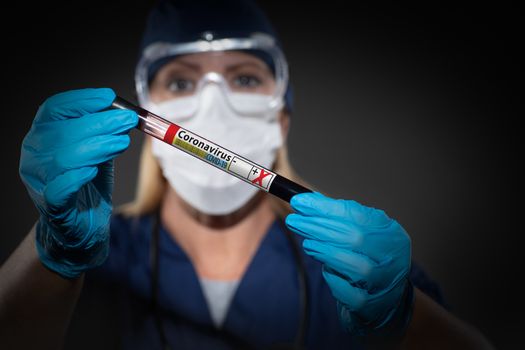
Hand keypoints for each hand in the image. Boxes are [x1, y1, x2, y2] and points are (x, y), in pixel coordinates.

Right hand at [19, 88, 137, 277]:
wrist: (80, 228)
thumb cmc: (87, 186)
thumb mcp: (97, 153)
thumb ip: (105, 134)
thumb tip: (125, 114)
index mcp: (43, 136)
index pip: (54, 109)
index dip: (82, 100)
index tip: (110, 97)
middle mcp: (35, 155)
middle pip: (63, 130)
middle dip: (100, 123)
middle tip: (128, 121)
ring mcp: (40, 181)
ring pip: (64, 157)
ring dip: (97, 146)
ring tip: (122, 143)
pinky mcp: (52, 206)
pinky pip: (58, 189)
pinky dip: (75, 178)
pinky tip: (92, 172)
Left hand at [285, 192, 412, 336]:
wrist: (387, 300)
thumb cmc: (368, 260)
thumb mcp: (361, 235)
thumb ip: (339, 220)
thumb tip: (308, 202)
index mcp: (391, 234)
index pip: (358, 214)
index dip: (326, 208)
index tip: (300, 202)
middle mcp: (393, 257)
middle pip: (357, 238)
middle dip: (320, 227)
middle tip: (294, 221)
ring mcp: (385, 283)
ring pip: (358, 268)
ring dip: (327, 252)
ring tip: (307, 244)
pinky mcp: (373, 306)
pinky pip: (352, 295)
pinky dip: (335, 281)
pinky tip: (325, 270)